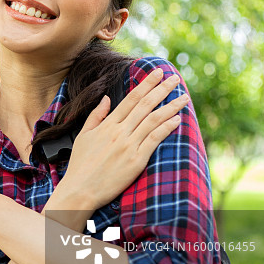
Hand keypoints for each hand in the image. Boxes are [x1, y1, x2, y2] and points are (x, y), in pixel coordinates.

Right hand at [57, 68, 188, 211]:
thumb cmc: (80, 165)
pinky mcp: (136, 160)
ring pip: (153, 120)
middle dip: (161, 89)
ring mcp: (128, 146)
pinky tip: (177, 119)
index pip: (131, 99)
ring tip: (183, 97)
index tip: (157, 73)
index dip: (146, 84)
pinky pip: (154, 139)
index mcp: (107, 125)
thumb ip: (96, 116)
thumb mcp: (83, 136)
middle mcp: (119, 132)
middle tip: (174, 78)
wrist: (80, 189)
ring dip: (170, 106)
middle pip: (145, 105)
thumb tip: (106, 99)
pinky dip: (166, 127)